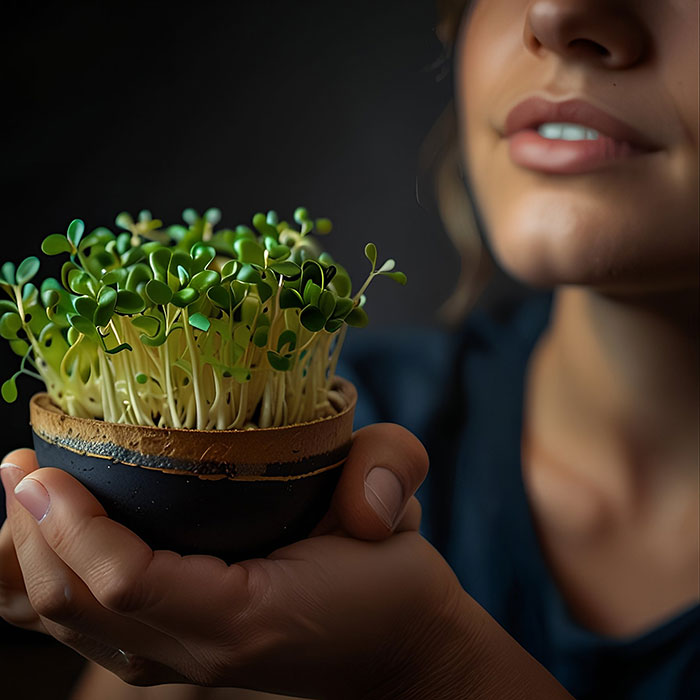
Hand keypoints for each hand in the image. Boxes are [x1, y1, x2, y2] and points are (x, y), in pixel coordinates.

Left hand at [0, 425, 466, 697]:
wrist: (394, 646)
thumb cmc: (390, 579)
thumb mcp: (397, 515)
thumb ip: (392, 475)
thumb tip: (364, 503)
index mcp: (248, 616)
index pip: (128, 582)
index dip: (74, 526)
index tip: (40, 469)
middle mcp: (199, 651)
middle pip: (75, 604)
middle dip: (29, 534)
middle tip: (17, 464)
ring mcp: (180, 660)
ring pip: (70, 623)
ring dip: (28, 559)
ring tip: (21, 494)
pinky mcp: (176, 655)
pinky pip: (88, 628)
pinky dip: (49, 586)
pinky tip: (41, 540)